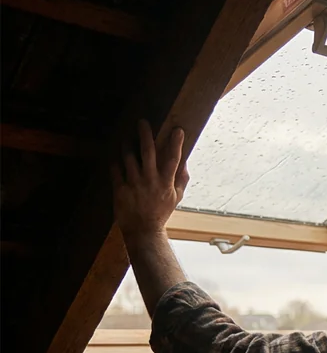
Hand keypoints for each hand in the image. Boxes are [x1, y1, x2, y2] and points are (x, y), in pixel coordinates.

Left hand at [111, 120, 188, 238]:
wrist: (143, 230)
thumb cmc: (161, 212)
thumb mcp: (177, 196)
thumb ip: (181, 178)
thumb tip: (185, 161)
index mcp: (166, 182)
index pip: (173, 159)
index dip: (176, 143)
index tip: (177, 130)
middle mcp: (150, 181)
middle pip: (148, 152)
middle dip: (145, 135)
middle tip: (143, 122)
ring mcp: (134, 184)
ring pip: (129, 157)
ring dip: (127, 145)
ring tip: (127, 138)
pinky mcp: (120, 189)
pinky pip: (115, 169)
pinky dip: (115, 160)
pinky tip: (116, 156)